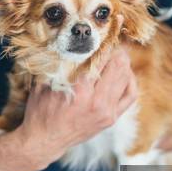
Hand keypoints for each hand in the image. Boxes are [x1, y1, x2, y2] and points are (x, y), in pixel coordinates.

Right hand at [15, 49, 136, 167]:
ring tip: (116, 54)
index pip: (101, 58)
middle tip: (111, 42)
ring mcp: (107, 113)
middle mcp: (97, 102)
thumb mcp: (44, 83)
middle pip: (118, 66)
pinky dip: (129, 80)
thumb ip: (58, 63)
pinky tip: (124, 73)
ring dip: (123, 63)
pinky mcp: (111, 119)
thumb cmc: (41, 111)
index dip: (106, 41)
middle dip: (116, 50)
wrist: (44, 141)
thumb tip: (70, 41)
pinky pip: (130, 95)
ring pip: (126, 78)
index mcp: (80, 91)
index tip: (107, 30)